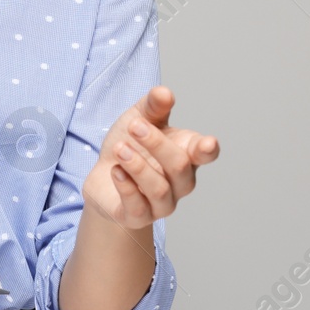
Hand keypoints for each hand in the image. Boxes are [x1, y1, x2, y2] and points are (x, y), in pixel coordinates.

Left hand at [81, 86, 218, 230]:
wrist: (102, 175)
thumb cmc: (130, 145)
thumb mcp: (139, 119)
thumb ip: (153, 107)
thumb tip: (164, 92)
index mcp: (186, 155)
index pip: (205, 154)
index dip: (207, 150)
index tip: (206, 143)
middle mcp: (180, 182)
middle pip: (179, 166)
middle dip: (156, 144)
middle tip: (134, 126)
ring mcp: (161, 203)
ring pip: (159, 189)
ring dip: (137, 166)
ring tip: (119, 149)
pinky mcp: (138, 217)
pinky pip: (138, 207)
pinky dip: (126, 186)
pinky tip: (115, 170)